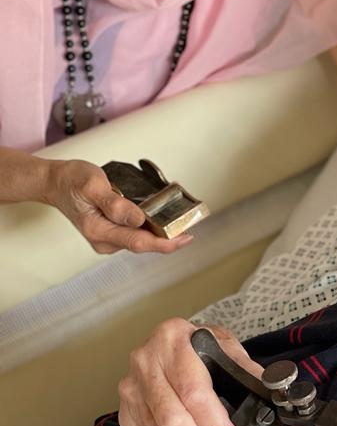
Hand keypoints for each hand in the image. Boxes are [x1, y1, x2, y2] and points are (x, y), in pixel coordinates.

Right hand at [44, 158, 192, 253]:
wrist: (56, 182)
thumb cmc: (72, 182)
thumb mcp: (93, 186)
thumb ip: (115, 204)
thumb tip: (138, 219)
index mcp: (99, 232)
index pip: (138, 243)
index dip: (164, 243)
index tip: (184, 238)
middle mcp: (105, 240)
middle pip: (144, 243)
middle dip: (168, 236)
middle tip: (191, 224)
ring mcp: (109, 237)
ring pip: (142, 238)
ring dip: (161, 230)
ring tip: (181, 217)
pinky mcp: (113, 231)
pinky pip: (136, 231)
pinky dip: (151, 224)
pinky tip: (162, 214)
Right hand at [118, 318, 262, 425]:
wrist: (171, 343)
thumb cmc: (200, 346)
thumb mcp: (226, 346)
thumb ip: (245, 369)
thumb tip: (269, 395)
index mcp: (173, 337)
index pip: (194, 393)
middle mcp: (145, 360)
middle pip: (174, 421)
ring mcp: (130, 386)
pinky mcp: (125, 410)